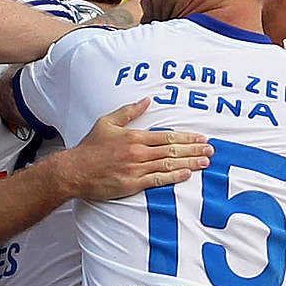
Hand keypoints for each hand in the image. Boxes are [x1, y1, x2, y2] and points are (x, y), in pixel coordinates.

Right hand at [55, 99, 211, 199]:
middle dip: (194, 149)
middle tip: (211, 150)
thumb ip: (129, 111)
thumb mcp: (107, 122)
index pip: (167, 136)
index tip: (202, 138)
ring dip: (189, 162)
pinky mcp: (132, 185)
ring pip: (169, 164)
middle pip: (172, 150)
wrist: (74, 171)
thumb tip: (147, 101)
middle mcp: (138, 152)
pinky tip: (187, 174)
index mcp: (134, 137)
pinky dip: (174, 176)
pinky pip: (158, 180)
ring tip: (205, 162)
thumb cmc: (90, 147)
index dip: (187, 137)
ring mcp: (136, 170)